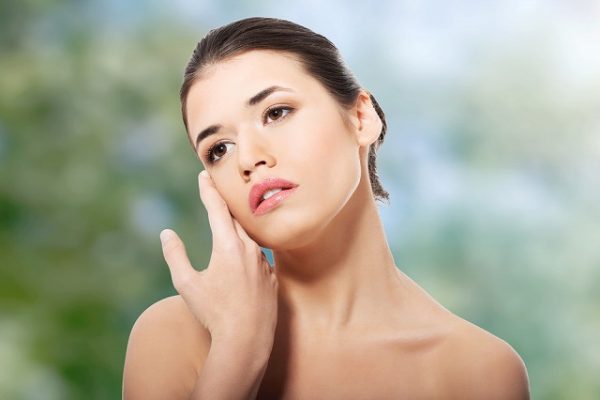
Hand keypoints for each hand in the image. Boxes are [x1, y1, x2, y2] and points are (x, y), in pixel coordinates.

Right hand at [159, 170, 278, 348]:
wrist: (247, 340)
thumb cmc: (213, 313)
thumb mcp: (187, 284)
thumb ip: (175, 255)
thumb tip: (166, 233)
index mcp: (228, 245)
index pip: (217, 208)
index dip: (209, 190)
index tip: (204, 175)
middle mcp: (250, 248)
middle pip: (236, 219)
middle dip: (224, 205)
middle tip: (215, 191)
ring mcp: (264, 262)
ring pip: (249, 238)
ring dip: (237, 229)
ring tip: (228, 220)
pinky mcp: (272, 276)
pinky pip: (259, 256)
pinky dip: (249, 251)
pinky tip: (243, 256)